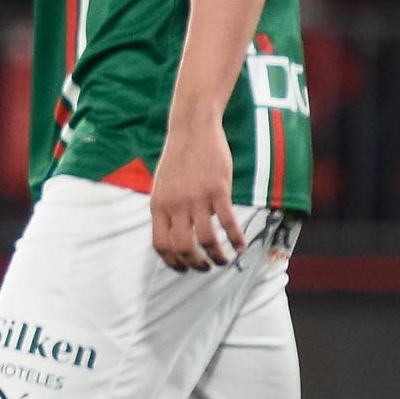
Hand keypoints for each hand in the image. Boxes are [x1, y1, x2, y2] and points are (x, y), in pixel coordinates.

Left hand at [147, 116, 243, 271]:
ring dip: (217, 256)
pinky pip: (228, 223)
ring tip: (224, 261)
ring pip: (207, 240)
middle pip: (183, 247)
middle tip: (206, 268)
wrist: (192, 130)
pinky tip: (241, 247)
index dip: (172, 262)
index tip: (184, 269)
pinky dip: (236, 239)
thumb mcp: (162, 186)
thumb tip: (172, 233)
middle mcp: (175, 205)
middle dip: (195, 264)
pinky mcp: (218, 191)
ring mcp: (197, 198)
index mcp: (158, 206)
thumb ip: (166, 209)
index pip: (161, 244)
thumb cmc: (178, 158)